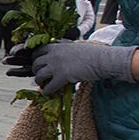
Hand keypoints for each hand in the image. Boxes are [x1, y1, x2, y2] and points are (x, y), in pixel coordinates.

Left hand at [7, 40, 136, 94]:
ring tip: (43, 85)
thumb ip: (64, 47)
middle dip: (36, 71)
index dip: (36, 58)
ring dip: (39, 82)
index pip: (37, 51)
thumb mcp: (75, 46)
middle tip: (41, 76)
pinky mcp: (62, 77)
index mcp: (56, 46)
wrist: (103, 60)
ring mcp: (57, 65)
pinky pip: (49, 87)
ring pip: (39, 76)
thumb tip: (60, 47)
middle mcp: (53, 55)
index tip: (38, 64)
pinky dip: (47, 91)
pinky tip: (49, 93)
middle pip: (35, 64)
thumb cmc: (93, 53)